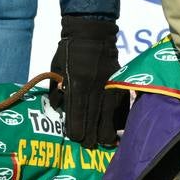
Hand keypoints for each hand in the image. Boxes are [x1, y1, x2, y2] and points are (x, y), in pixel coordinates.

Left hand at [49, 16, 128, 147]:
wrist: (93, 33)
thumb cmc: (70, 51)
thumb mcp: (56, 68)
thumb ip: (58, 90)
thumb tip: (60, 108)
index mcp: (77, 83)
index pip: (76, 111)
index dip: (76, 128)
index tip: (76, 138)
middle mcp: (95, 86)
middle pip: (95, 117)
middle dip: (93, 134)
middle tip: (90, 146)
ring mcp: (111, 85)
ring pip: (111, 114)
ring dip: (108, 130)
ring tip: (107, 142)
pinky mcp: (121, 84)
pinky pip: (123, 105)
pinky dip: (121, 118)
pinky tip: (118, 128)